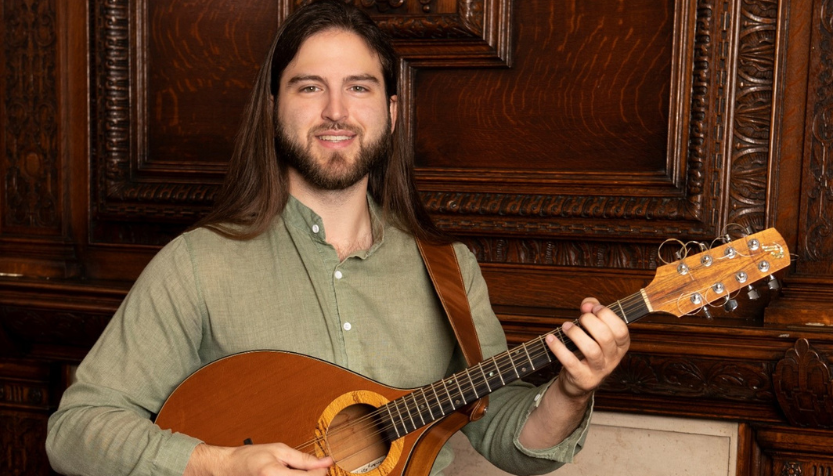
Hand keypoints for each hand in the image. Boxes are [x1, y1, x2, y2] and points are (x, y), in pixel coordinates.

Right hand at [185, 442, 332, 475]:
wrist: (229, 468)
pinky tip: (290, 475)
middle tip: (313, 469)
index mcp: (274, 475)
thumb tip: (326, 461)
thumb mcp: (279, 450)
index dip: (321, 471)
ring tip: (294, 472)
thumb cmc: (250, 458)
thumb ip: (304, 459)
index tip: (325, 464)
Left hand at [520, 297, 629, 448]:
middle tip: (579, 318)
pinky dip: (558, 348)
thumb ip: (593, 312)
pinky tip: (550, 338)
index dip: (607, 315)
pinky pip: (571, 362)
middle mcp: (613, 359)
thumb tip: (587, 304)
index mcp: (620, 346)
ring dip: (576, 334)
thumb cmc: (587, 350)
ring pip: (591, 350)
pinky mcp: (582, 378)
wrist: (579, 382)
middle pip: (605, 337)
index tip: (593, 308)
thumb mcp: (594, 331)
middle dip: (590, 322)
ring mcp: (598, 370)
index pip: (621, 329)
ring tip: (565, 326)